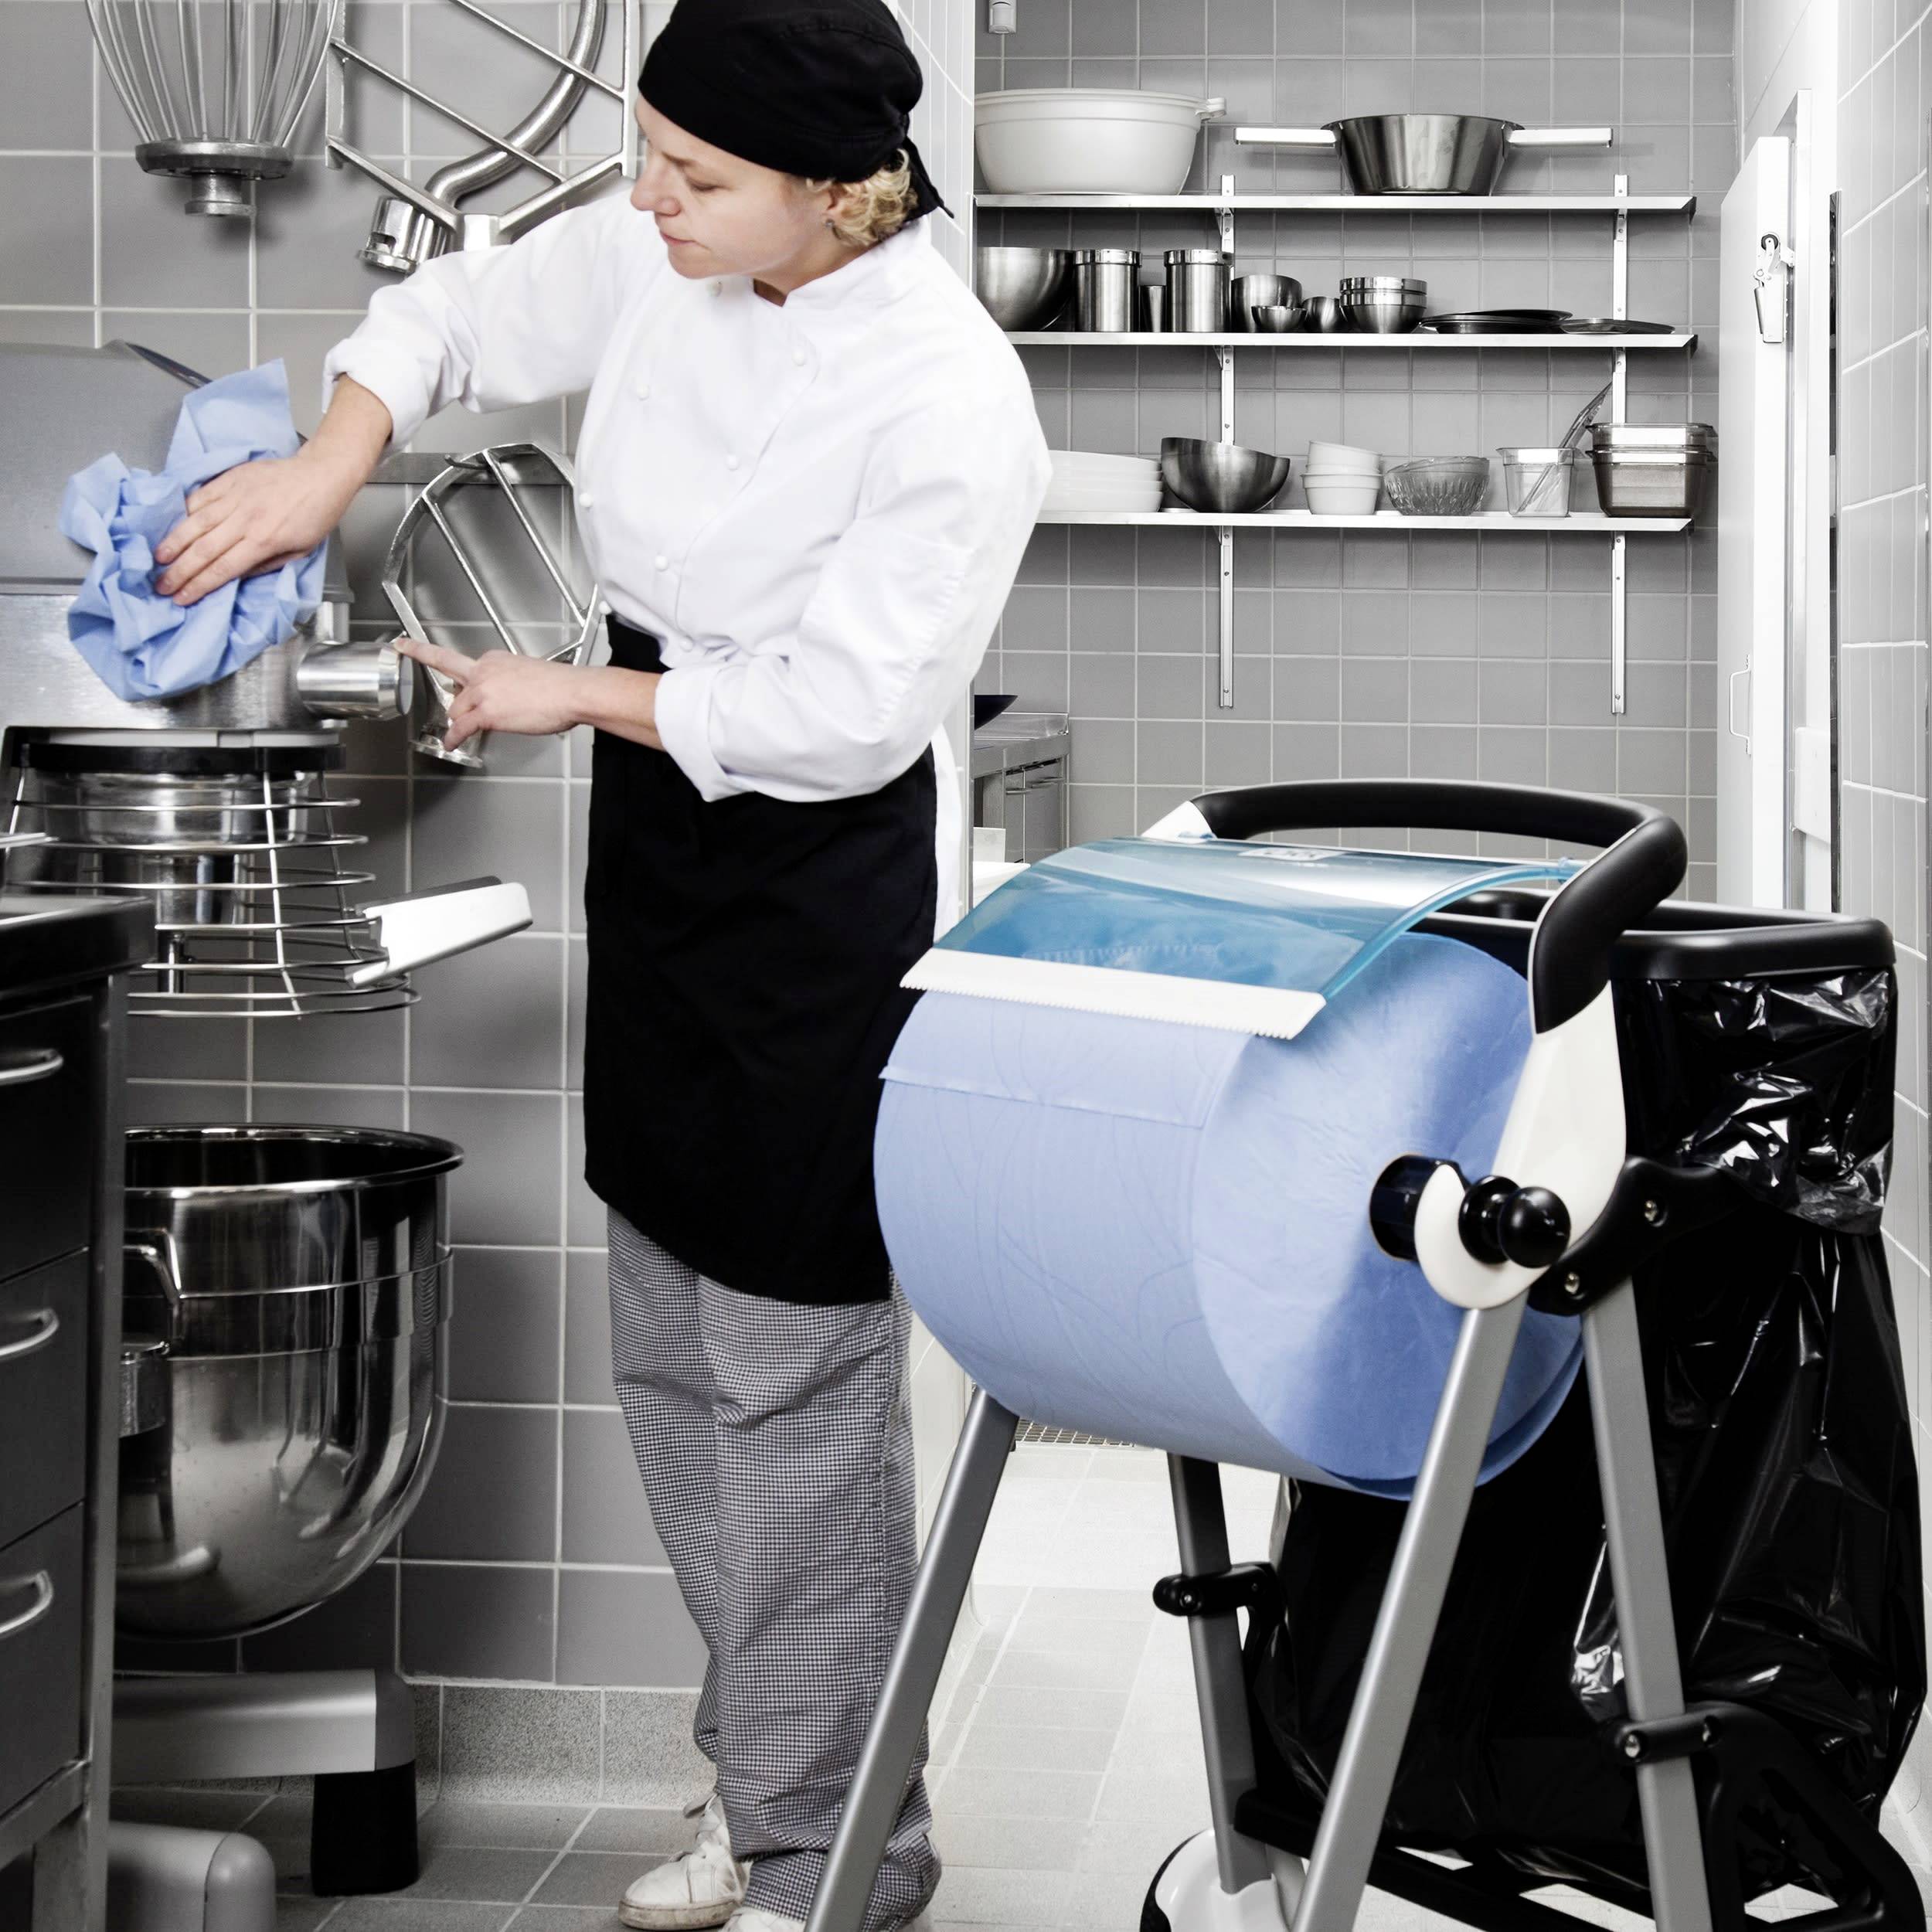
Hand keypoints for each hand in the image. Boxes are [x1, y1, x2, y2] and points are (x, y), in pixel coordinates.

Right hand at [153, 448, 359, 605]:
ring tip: (158, 558)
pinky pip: (200, 497)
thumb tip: (235, 575)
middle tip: (161, 585)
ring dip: (173, 542)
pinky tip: (172, 525)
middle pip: (202, 550)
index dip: (198, 586)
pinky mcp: (229, 480)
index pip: (222, 569)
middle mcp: (244, 520)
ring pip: (194, 522)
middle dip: (179, 571)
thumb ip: (265, 565)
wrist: (321, 475)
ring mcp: (234, 497)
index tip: (181, 598)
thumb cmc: (315, 516)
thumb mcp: (300, 551)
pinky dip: (183, 512)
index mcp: (264, 541)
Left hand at [398, 638, 587, 752]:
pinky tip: (451, 743)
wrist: (571, 692)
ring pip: (458, 710)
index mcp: (493, 660)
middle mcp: (482, 672)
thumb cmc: (560, 686)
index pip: (459, 662)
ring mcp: (482, 692)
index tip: (406, 645)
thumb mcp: (528, 672)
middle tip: (424, 670)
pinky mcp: (486, 713)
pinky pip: (461, 728)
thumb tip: (503, 697)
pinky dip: (454, 737)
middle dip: (450, 695)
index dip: (425, 652)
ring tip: (472, 730)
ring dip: (464, 721)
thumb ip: (507, 681)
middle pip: (455, 689)